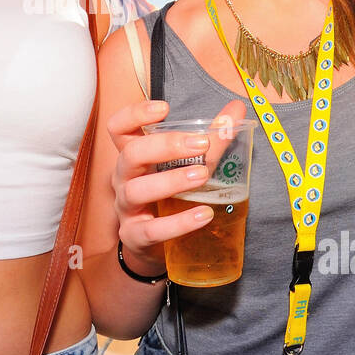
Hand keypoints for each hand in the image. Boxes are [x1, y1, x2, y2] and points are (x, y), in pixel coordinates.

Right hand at [106, 98, 248, 273]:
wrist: (155, 245)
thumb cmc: (169, 196)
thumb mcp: (187, 165)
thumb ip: (212, 139)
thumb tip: (236, 109)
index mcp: (133, 155)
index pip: (119, 128)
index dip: (135, 115)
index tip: (164, 109)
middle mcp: (124, 178)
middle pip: (130, 154)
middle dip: (164, 146)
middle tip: (200, 143)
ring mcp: (126, 207)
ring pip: (137, 190)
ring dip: (170, 181)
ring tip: (202, 175)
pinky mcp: (135, 235)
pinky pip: (152, 229)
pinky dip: (179, 222)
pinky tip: (204, 214)